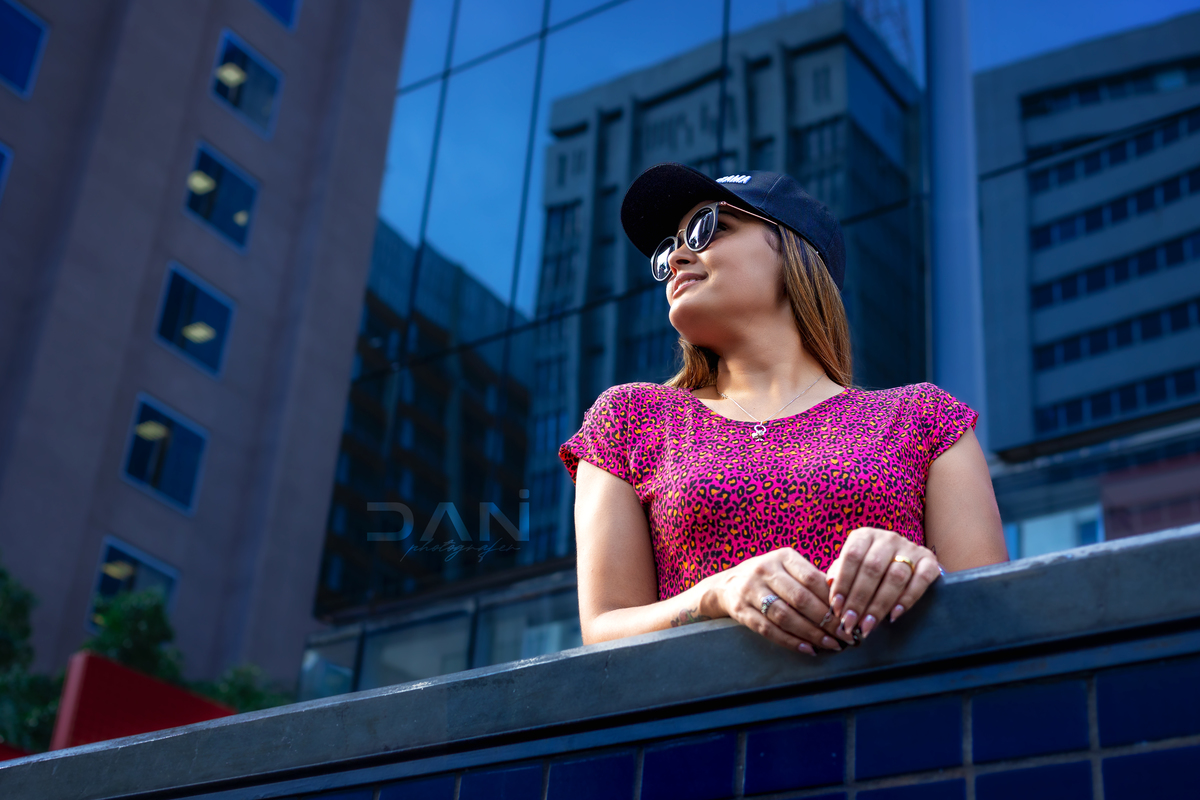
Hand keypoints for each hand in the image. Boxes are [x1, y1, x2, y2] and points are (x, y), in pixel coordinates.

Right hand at [702, 547, 844, 655]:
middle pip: (800, 599)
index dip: (832, 599)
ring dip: (811, 633)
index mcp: (782, 557)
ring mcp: (750, 590)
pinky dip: (790, 641)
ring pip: (785, 616)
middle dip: (826, 620)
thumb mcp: (788, 568)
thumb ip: (812, 579)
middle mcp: (764, 570)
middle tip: (845, 634)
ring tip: (831, 644)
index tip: (849, 615)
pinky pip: (768, 629)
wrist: (727, 584)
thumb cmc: (769, 577)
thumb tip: (845, 599)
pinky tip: (808, 648)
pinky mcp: (741, 610)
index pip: (812, 578)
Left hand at [824, 527, 940, 642]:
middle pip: (872, 568)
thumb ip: (840, 574)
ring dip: (879, 605)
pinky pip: (921, 580)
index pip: (851, 557)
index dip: (843, 584)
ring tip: (868, 625)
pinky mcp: (929, 560)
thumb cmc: (870, 567)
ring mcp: (910, 548)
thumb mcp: (852, 566)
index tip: (836, 608)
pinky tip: (894, 615)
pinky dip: (907, 599)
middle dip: (859, 599)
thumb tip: (829, 586)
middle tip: (850, 623)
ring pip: (895, 577)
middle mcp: (887, 538)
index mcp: (864, 536)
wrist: (906, 559)